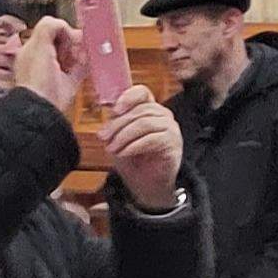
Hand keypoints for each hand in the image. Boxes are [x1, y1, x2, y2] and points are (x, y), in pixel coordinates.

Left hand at [16, 19, 79, 103]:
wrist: (43, 108)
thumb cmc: (35, 80)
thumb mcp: (39, 45)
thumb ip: (49, 27)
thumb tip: (63, 25)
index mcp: (32, 49)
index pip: (49, 30)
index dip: (61, 30)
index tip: (68, 34)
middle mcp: (44, 59)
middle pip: (63, 41)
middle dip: (73, 41)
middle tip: (77, 44)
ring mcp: (57, 71)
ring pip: (73, 53)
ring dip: (81, 50)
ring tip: (83, 52)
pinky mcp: (68, 83)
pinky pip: (81, 68)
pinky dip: (87, 62)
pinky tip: (91, 59)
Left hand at [97, 85, 185, 208]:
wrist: (146, 184)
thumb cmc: (133, 160)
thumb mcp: (118, 138)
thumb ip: (115, 123)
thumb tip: (108, 111)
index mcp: (148, 109)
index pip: (142, 92)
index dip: (128, 97)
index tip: (114, 110)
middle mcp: (162, 115)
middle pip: (139, 110)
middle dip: (117, 125)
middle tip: (103, 138)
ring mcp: (170, 128)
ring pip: (145, 123)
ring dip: (124, 136)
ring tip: (113, 149)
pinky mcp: (174, 142)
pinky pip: (153, 138)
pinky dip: (135, 145)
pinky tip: (124, 153)